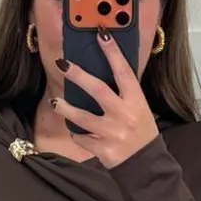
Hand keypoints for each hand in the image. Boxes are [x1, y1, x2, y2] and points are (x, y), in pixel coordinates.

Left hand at [52, 31, 158, 167]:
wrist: (146, 166)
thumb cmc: (141, 132)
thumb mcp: (139, 109)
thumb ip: (124, 94)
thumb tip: (102, 71)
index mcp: (136, 101)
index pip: (123, 72)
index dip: (112, 52)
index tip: (101, 34)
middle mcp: (124, 115)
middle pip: (97, 90)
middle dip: (78, 75)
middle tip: (63, 64)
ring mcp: (112, 133)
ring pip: (82, 117)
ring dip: (66, 109)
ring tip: (55, 102)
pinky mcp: (103, 150)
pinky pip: (82, 139)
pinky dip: (76, 133)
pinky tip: (73, 129)